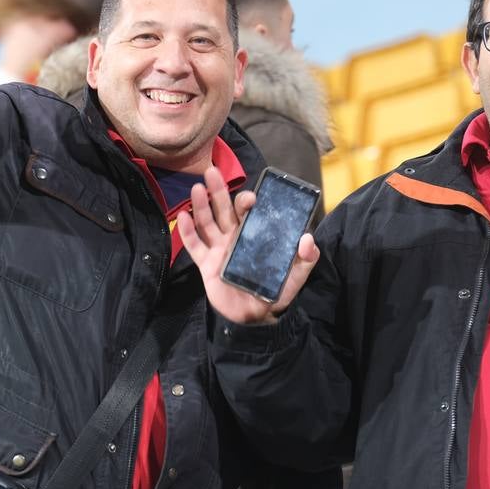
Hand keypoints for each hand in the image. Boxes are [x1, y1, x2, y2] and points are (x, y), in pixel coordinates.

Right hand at [178, 166, 319, 324]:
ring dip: (201, 205)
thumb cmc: (274, 291)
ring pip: (207, 223)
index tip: (250, 198)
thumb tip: (308, 238)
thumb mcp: (295, 276)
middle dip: (218, 191)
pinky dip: (187, 232)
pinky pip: (194, 246)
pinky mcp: (206, 264)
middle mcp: (234, 237)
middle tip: (212, 171)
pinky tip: (181, 217)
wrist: (255, 317)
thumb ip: (305, 259)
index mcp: (253, 235)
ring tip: (197, 188)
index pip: (248, 213)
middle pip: (223, 210)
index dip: (247, 202)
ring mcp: (218, 249)